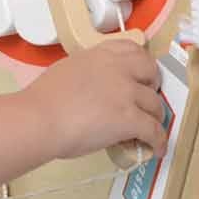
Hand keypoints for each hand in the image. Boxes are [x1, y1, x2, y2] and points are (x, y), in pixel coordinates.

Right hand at [22, 38, 166, 161]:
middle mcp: (118, 69)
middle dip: (153, 85)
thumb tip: (95, 89)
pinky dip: (158, 141)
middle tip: (146, 99)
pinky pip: (154, 130)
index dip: (140, 63)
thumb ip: (88, 73)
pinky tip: (156, 149)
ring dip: (155, 117)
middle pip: (151, 71)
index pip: (131, 48)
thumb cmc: (43, 99)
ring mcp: (126, 93)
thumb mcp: (67, 70)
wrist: (40, 118)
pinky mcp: (130, 119)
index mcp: (100, 55)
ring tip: (150, 129)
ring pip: (155, 104)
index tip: (139, 74)